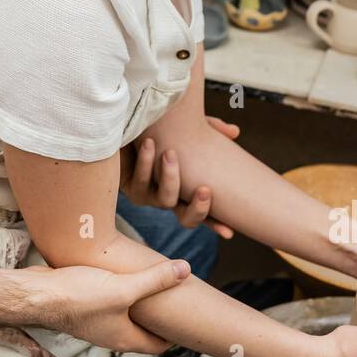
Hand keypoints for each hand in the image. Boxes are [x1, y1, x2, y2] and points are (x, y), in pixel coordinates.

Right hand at [26, 258, 190, 353]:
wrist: (36, 295)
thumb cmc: (78, 297)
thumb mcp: (123, 288)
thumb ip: (155, 280)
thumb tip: (186, 270)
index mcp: (125, 338)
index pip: (158, 345)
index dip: (175, 334)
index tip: (188, 320)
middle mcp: (111, 335)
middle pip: (142, 331)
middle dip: (158, 318)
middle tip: (175, 300)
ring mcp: (95, 322)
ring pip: (124, 316)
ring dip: (138, 305)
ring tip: (152, 284)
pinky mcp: (82, 308)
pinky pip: (108, 304)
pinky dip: (119, 294)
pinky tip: (120, 274)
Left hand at [121, 130, 239, 238]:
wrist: (122, 124)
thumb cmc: (158, 126)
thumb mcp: (187, 125)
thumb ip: (210, 127)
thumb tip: (234, 132)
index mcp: (186, 189)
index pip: (204, 212)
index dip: (216, 224)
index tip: (229, 233)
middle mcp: (168, 197)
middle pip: (186, 220)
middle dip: (198, 208)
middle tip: (205, 190)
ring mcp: (149, 195)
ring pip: (164, 200)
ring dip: (170, 178)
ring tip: (169, 153)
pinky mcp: (128, 187)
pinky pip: (140, 183)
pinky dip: (146, 164)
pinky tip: (149, 145)